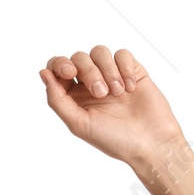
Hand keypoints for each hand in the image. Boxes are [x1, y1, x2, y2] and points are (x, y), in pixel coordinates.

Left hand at [38, 46, 183, 165]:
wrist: (150, 143)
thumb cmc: (114, 140)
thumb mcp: (79, 124)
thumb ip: (57, 100)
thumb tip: (43, 72)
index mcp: (74, 97)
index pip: (59, 68)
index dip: (60, 64)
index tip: (69, 73)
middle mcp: (91, 84)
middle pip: (79, 58)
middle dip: (89, 72)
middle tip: (101, 93)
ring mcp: (112, 75)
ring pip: (100, 52)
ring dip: (107, 70)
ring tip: (118, 93)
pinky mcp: (132, 70)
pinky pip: (122, 54)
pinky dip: (125, 68)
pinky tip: (131, 88)